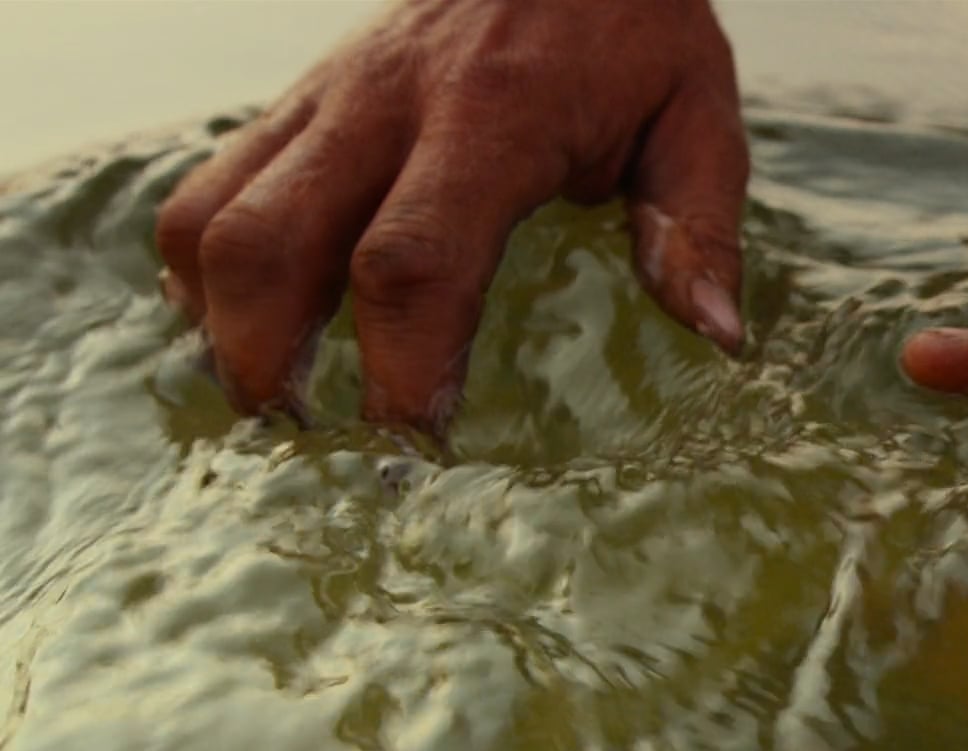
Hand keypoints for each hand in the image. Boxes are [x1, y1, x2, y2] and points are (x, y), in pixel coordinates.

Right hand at [156, 0, 746, 431]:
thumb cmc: (633, 31)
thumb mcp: (699, 114)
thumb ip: (699, 226)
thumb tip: (717, 336)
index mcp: (491, 115)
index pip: (412, 257)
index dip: (399, 363)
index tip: (416, 443)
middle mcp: (385, 102)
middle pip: (271, 245)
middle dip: (270, 362)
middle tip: (309, 447)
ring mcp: (327, 97)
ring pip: (213, 217)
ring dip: (220, 324)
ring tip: (270, 401)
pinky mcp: (299, 98)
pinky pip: (210, 185)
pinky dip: (204, 268)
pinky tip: (242, 325)